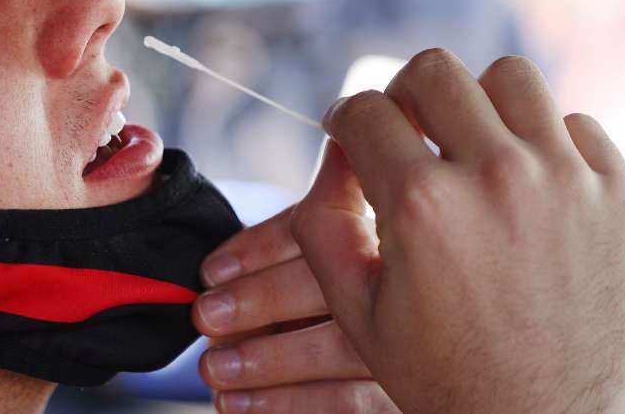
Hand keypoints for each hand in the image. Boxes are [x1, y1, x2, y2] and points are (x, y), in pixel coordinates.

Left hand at [194, 205, 398, 412]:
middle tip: (207, 316)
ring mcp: (417, 344)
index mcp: (375, 234)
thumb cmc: (327, 302)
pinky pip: (352, 403)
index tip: (211, 273)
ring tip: (215, 368)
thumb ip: (280, 255)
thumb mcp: (311, 264)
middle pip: (336, 286)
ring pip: (342, 349)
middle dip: (261, 300)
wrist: (413, 376)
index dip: (262, 248)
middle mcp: (408, 282)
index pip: (322, 229)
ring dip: (268, 360)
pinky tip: (242, 404)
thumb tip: (215, 277)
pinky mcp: (407, 398)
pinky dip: (292, 404)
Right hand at [292, 49, 624, 413]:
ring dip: (476, 102)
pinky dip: (542, 140)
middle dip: (402, 95)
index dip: (342, 119)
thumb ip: (323, 222)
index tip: (347, 134)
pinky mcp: (617, 195)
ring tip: (467, 142)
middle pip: (434, 71)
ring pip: (510, 78)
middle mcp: (496, 178)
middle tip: (402, 129)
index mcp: (422, 206)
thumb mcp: (357, 309)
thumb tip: (332, 153)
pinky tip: (524, 179)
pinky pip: (575, 122)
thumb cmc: (446, 374)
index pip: (365, 111)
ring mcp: (564, 181)